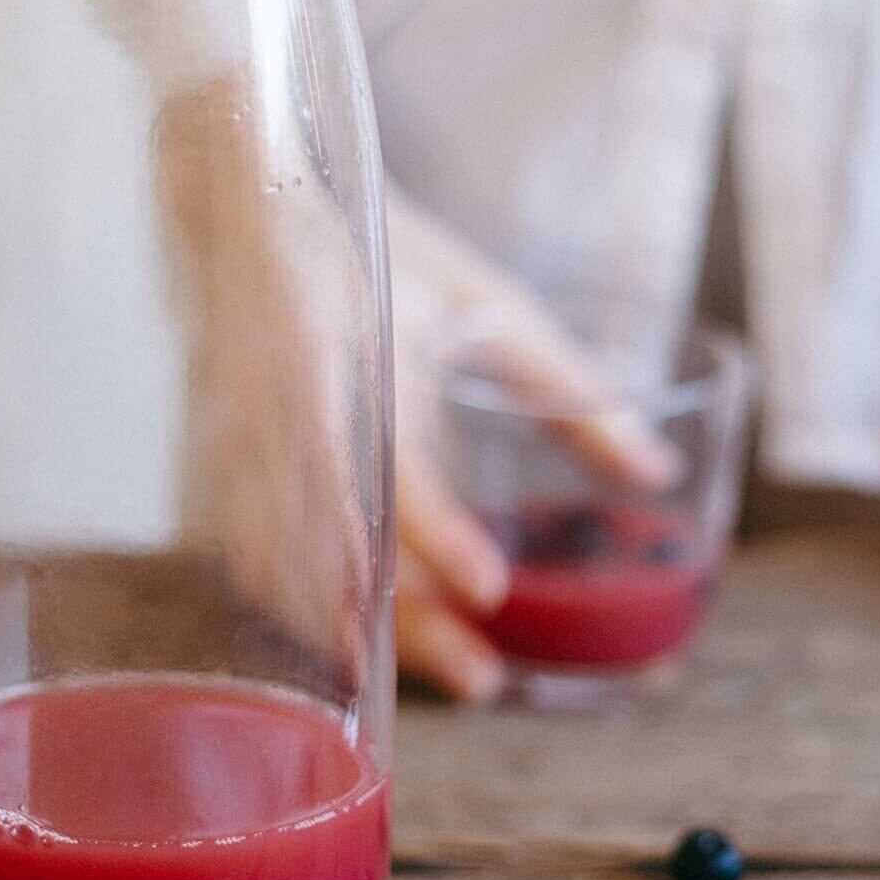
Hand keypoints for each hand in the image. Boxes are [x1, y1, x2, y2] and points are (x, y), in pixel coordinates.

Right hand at [163, 78, 662, 701]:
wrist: (244, 198)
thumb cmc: (378, 249)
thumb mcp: (486, 307)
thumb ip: (570, 392)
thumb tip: (657, 472)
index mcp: (355, 353)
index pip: (392, 462)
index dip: (435, 531)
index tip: (489, 588)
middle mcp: (292, 407)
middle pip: (343, 542)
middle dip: (409, 622)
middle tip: (485, 680)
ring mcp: (246, 443)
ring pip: (293, 566)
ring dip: (361, 633)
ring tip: (436, 681)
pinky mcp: (223, 466)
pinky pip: (255, 558)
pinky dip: (302, 613)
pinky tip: (353, 655)